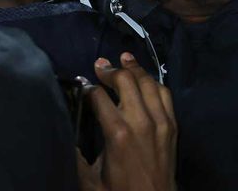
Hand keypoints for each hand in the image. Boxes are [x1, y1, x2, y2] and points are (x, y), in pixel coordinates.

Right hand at [77, 53, 176, 190]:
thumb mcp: (89, 180)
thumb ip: (74, 157)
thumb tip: (63, 134)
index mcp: (117, 133)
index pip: (99, 96)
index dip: (87, 88)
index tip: (82, 86)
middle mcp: (140, 121)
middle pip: (125, 80)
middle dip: (110, 70)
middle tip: (100, 65)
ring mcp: (161, 121)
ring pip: (148, 82)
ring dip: (134, 68)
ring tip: (124, 59)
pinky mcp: (173, 125)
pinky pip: (165, 94)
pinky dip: (154, 82)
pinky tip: (145, 79)